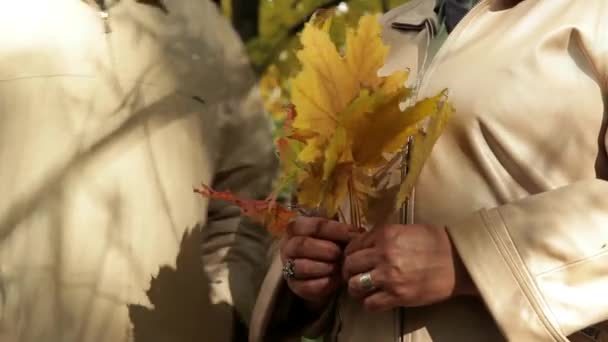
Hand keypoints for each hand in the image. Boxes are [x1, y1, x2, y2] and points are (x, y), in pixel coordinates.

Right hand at [280, 217, 357, 309]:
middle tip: (340, 254)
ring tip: (338, 268)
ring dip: (323, 267)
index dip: (336, 230)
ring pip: (300, 267)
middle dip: (325, 250)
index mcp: (297, 228)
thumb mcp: (334, 236)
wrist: (320, 271)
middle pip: (301, 245)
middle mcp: (288, 246)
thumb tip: (358, 234)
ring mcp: (287, 266)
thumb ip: (342, 233)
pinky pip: (305, 286)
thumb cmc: (329, 247)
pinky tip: (335, 281)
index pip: (314, 226)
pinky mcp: (294, 286)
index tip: (354, 235)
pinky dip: (323, 284)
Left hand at [342, 224, 476, 311]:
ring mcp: (388, 276)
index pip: (352, 246)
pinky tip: (376, 300)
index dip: (350, 255)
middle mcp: (382, 253)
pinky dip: (369, 304)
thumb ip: (382, 237)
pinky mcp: (397, 296)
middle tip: (355, 276)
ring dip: (356, 289)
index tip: (354, 261)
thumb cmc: (435, 243)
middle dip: (349, 272)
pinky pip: (369, 304)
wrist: (458, 262)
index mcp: (384, 234)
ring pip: (354, 285)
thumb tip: (362, 244)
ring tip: (363, 289)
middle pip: (349, 265)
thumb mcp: (404, 230)